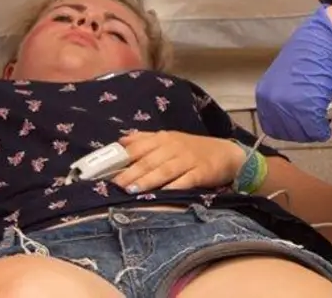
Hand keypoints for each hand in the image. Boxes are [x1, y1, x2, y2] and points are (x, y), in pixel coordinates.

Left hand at [110, 131, 244, 193]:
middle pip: (148, 160)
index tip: (104, 170)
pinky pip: (185, 180)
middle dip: (130, 173)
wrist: (227, 154)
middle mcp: (173, 147)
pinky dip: (174, 186)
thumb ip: (145, 139)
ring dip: (147, 180)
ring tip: (132, 189)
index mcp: (163, 138)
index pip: (138, 147)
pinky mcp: (201, 172)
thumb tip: (120, 141)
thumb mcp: (169, 139)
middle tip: (114, 185)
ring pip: (164, 170)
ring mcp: (188, 160)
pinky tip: (163, 193)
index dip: (121, 158)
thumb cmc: (193, 149)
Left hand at [255, 6, 331, 142]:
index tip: (299, 128)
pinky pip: (315, 130)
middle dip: (301, 133)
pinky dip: (322, 131)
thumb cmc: (306, 59)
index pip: (270, 127)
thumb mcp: (282, 81)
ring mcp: (289, 106)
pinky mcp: (308, 108)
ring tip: (320, 125)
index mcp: (264, 95)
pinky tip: (326, 126)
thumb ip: (280, 101)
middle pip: (286, 133)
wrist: (320, 45)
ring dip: (312, 133)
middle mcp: (273, 102)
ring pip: (300, 134)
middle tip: (313, 128)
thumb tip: (286, 118)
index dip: (287, 130)